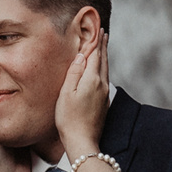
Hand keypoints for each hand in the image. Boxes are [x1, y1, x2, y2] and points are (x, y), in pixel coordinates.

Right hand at [53, 17, 109, 156]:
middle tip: (103, 33)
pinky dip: (103, 68)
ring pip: (106, 69)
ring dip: (104, 56)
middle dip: (103, 45)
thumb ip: (74, 72)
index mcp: (92, 80)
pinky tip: (100, 69)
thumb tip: (81, 56)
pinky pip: (105, 79)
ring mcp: (104, 94)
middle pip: (103, 60)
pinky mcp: (104, 102)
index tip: (98, 29)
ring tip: (103, 46)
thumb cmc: (69, 118)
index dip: (96, 41)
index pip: (95, 55)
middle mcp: (101, 85)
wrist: (82, 141)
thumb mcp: (66, 93)